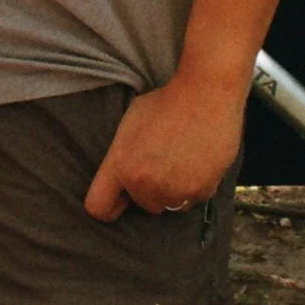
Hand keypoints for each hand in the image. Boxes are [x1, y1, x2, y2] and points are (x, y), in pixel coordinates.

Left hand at [84, 72, 245, 220]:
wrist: (205, 96)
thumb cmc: (165, 103)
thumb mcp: (129, 124)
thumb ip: (122, 156)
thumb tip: (123, 176)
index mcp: (121, 166)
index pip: (99, 207)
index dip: (108, 204)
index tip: (117, 198)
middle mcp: (145, 185)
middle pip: (142, 205)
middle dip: (148, 190)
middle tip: (159, 163)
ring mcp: (175, 191)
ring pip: (169, 205)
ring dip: (172, 191)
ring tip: (179, 161)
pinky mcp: (201, 192)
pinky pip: (193, 199)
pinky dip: (195, 187)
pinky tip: (197, 162)